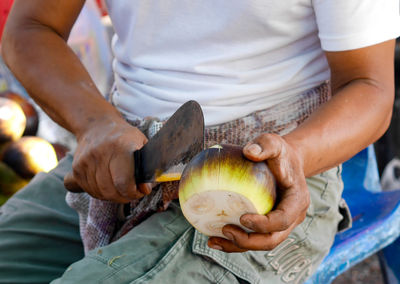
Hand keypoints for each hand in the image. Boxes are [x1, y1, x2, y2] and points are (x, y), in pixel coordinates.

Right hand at [64, 116, 151, 202]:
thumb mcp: (141, 144)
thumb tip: (145, 188)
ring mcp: (86, 161)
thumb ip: (147, 167)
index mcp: (121, 146)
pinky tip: (109, 186)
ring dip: (113, 196)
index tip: (140, 191)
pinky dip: (100, 193)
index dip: (134, 193)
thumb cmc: (125, 137)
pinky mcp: (77, 168)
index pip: (124, 182)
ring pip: (100, 193)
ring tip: (121, 189)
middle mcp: (101, 153)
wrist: (97, 126)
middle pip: (111, 190)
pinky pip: (89, 190)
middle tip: (132, 193)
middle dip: (124, 197)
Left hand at [208, 133, 309, 251]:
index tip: (242, 217)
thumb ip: (265, 145)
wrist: (286, 163)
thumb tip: (248, 152)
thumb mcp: (275, 143)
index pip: (283, 220)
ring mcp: (280, 225)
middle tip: (225, 229)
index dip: (264, 224)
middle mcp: (291, 218)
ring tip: (213, 240)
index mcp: (297, 201)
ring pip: (261, 244)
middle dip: (249, 241)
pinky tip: (214, 238)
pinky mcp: (267, 226)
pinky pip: (252, 238)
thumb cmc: (280, 153)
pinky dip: (234, 242)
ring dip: (238, 246)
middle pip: (272, 240)